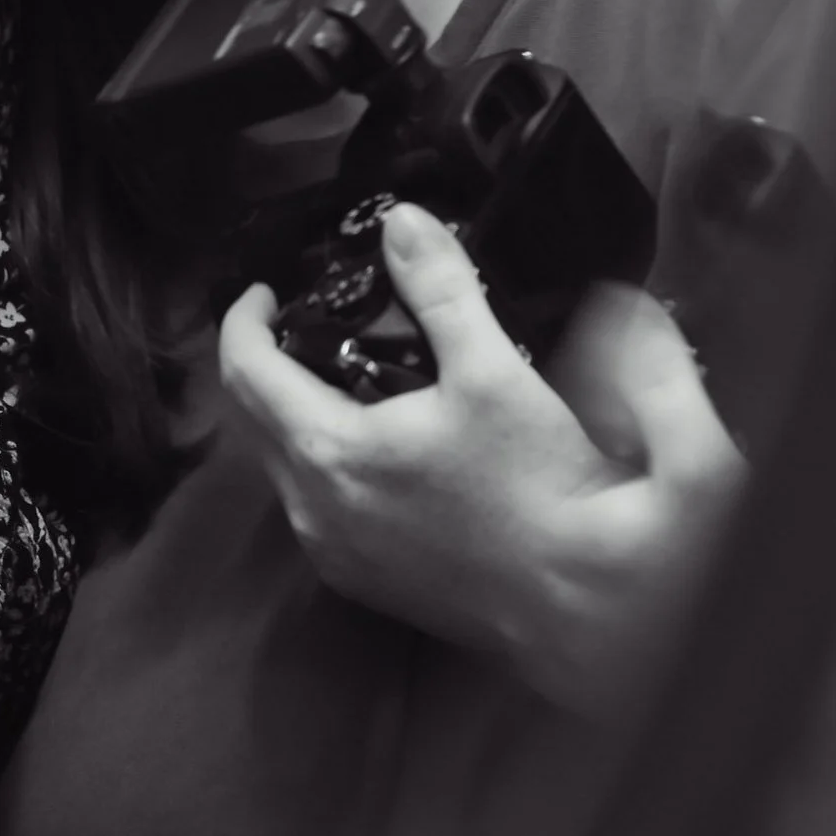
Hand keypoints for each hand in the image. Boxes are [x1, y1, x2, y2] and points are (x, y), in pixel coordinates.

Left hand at [218, 204, 745, 716]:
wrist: (594, 612)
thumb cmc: (547, 490)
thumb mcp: (496, 373)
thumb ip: (443, 290)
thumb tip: (403, 223)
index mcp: (329, 455)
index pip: (241, 371)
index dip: (243, 318)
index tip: (267, 286)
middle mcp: (314, 513)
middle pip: (251, 420)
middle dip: (265, 361)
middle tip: (302, 316)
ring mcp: (337, 556)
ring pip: (282, 466)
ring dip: (294, 414)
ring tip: (342, 369)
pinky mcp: (366, 584)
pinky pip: (314, 505)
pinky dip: (323, 459)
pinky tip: (379, 437)